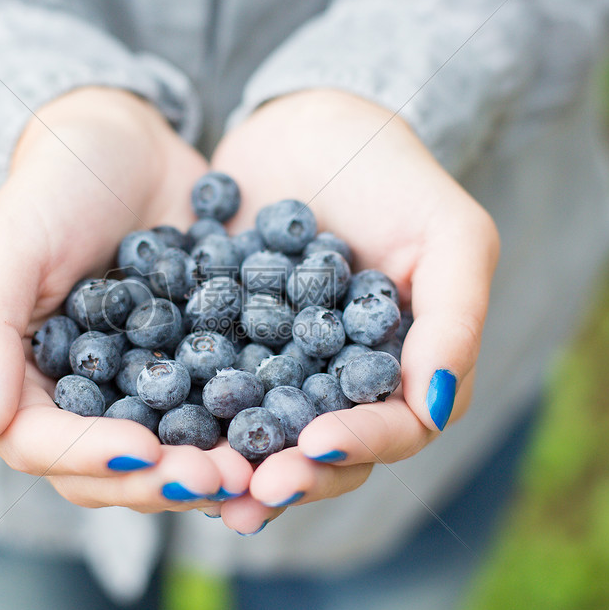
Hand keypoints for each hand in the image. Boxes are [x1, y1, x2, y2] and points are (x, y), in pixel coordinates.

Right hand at [0, 88, 252, 511]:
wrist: (129, 145)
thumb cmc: (55, 183)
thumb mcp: (5, 242)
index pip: (36, 444)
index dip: (90, 457)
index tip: (147, 454)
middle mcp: (56, 403)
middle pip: (100, 470)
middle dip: (157, 481)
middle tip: (221, 479)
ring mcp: (121, 397)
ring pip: (156, 459)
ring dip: (201, 471)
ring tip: (254, 472)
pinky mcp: (177, 382)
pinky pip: (202, 422)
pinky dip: (235, 435)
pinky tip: (279, 439)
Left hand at [206, 89, 499, 533]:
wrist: (301, 120)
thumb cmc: (390, 170)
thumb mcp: (448, 231)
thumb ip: (455, 317)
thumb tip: (439, 409)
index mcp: (409, 368)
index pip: (397, 429)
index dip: (360, 444)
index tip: (315, 444)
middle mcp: (343, 384)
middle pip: (325, 452)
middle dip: (292, 475)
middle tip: (253, 489)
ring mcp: (280, 372)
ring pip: (264, 438)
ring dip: (237, 466)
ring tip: (203, 488)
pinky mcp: (221, 350)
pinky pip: (204, 394)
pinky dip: (185, 418)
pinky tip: (153, 436)